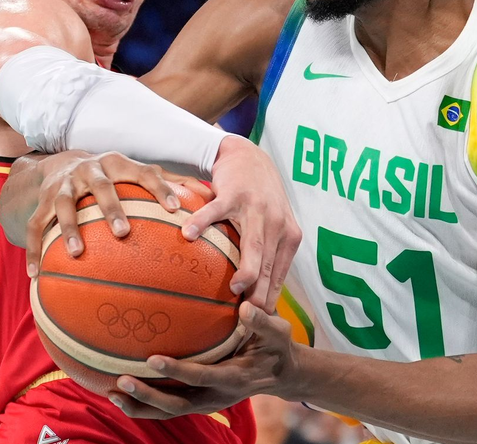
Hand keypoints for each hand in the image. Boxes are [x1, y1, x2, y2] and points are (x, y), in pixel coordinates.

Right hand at [23, 151, 212, 277]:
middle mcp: (89, 170)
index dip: (159, 188)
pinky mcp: (41, 201)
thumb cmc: (113, 176)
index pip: (144, 172)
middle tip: (124, 232)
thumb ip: (169, 183)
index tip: (174, 210)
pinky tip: (35, 275)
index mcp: (118, 163)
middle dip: (111, 208)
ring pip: (64, 206)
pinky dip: (33, 250)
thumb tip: (207, 197)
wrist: (61, 163)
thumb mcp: (136, 172)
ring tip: (77, 254)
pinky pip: (34, 226)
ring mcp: (63, 186)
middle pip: (101, 187)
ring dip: (68, 228)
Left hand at [107, 302, 298, 417]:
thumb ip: (262, 321)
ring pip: (169, 411)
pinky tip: (122, 393)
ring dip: (141, 405)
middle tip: (121, 381)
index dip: (177, 371)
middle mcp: (218, 397)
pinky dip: (145, 405)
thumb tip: (244, 307)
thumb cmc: (277, 347)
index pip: (201, 377)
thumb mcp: (278, 332)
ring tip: (113, 393)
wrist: (282, 374)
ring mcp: (207, 403)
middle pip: (177, 404)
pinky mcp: (199, 402)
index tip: (152, 359)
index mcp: (234, 378)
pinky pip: (169, 408)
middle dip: (148, 395)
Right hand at [180, 136, 301, 312]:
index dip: (271, 298)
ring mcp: (255, 207)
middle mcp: (276, 222)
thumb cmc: (259, 200)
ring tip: (232, 288)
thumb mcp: (275, 227)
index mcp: (288, 235)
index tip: (260, 321)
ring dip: (245, 267)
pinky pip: (216, 211)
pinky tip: (188, 235)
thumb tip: (259, 298)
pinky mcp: (233, 193)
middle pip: (269, 264)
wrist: (249, 157)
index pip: (280, 273)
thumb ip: (270, 255)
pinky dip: (202, 223)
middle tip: (248, 315)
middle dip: (261, 292)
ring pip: (253, 243)